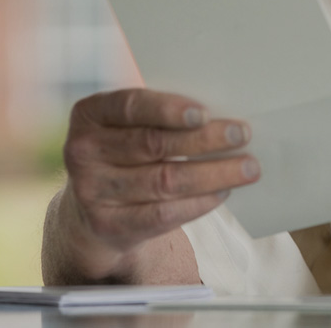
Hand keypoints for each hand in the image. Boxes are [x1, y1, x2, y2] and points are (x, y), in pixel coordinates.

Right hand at [58, 88, 258, 278]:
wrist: (92, 208)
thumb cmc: (127, 150)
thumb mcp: (132, 125)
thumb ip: (163, 116)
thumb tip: (223, 115)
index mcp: (90, 114)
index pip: (131, 106)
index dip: (168, 109)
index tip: (204, 113)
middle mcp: (83, 151)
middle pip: (154, 144)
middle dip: (205, 140)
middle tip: (242, 135)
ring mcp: (91, 191)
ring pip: (164, 181)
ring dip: (213, 174)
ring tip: (247, 167)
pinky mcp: (108, 224)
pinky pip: (162, 214)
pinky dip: (199, 202)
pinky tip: (223, 192)